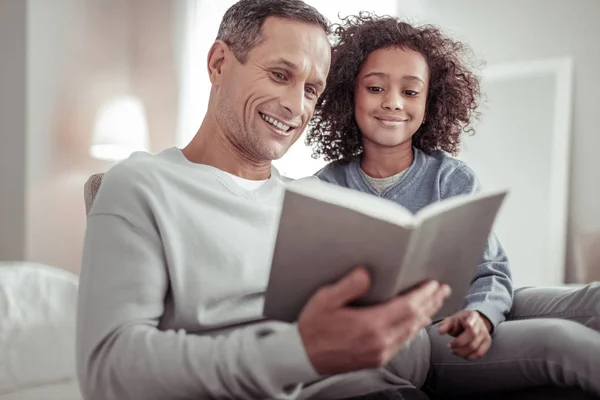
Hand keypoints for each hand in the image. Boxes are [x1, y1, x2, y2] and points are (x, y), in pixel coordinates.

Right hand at [298, 267, 450, 374]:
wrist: (303, 355)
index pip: (407, 307)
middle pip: (414, 320)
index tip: (433, 284)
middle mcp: (379, 341)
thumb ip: (348, 286)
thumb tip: (367, 273)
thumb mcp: (325, 300)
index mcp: (369, 325)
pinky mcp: (377, 359)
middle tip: (442, 290)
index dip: (423, 295)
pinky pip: (402, 342)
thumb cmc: (313, 327)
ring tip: (434, 302)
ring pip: (411, 332)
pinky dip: (413, 329)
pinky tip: (415, 322)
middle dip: (431, 303)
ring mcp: (379, 352)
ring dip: (425, 315)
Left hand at [439, 310, 491, 359]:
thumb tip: (441, 332)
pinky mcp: (487, 342)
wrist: (472, 322)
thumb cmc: (460, 321)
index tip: (467, 324)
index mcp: (472, 315)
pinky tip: (463, 355)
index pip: (472, 320)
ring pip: (475, 346)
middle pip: (472, 336)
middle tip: (449, 346)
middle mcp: (481, 324)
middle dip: (458, 343)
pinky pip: (480, 353)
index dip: (470, 324)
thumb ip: (445, 325)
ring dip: (462, 352)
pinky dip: (470, 356)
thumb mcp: (452, 319)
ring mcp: (485, 334)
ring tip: (454, 351)